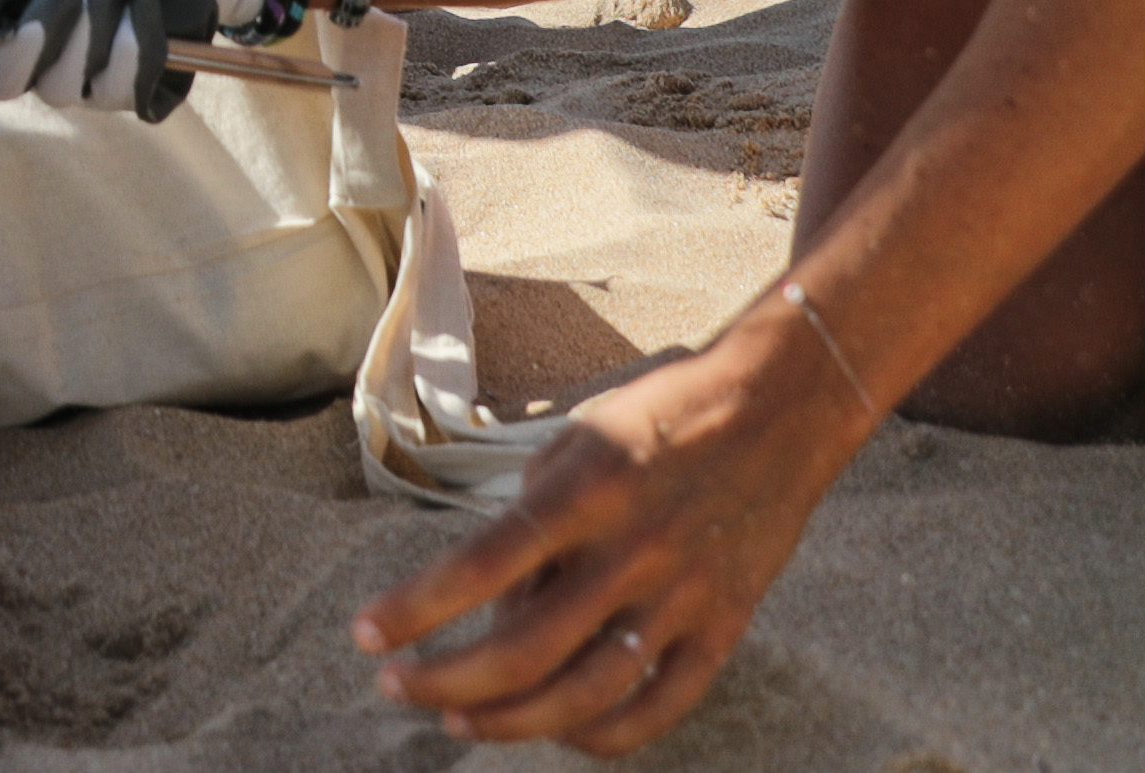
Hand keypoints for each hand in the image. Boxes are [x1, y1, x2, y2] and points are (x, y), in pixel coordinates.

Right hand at [0, 0, 273, 121]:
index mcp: (4, 23)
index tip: (6, 16)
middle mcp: (38, 62)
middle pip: (5, 84)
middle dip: (37, 33)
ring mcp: (85, 83)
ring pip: (67, 87)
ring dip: (96, 22)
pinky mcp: (136, 93)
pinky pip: (127, 90)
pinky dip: (141, 36)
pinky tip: (145, 3)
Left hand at [355, 320, 870, 751]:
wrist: (777, 408)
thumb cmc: (656, 417)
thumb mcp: (576, 443)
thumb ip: (533, 524)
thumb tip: (496, 612)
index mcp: (584, 491)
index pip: (479, 566)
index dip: (415, 609)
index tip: (367, 634)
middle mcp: (632, 550)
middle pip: (525, 648)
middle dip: (446, 679)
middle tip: (396, 687)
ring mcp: (684, 596)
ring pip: (586, 693)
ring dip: (512, 720)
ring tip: (458, 719)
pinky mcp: (725, 627)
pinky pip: (661, 706)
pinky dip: (606, 736)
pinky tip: (559, 734)